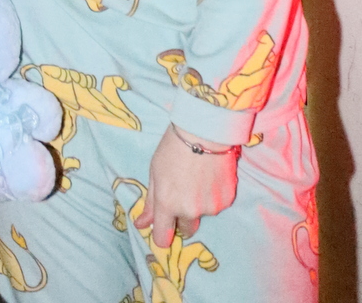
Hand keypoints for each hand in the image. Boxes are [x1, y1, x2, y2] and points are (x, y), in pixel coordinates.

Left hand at [135, 126, 238, 246]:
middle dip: (182, 218)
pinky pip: (217, 205)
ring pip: (203, 215)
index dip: (161, 236)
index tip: (162, 230)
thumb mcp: (155, 172)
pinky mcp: (227, 200)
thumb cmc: (172, 148)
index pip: (163, 238)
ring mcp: (211, 207)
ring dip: (199, 204)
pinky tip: (210, 176)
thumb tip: (141, 224)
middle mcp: (190, 211)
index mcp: (168, 204)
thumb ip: (151, 202)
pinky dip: (213, 195)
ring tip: (197, 178)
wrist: (204, 131)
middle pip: (186, 229)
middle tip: (182, 194)